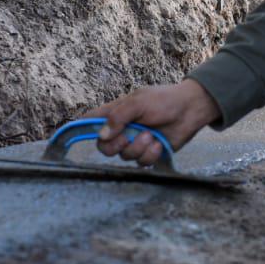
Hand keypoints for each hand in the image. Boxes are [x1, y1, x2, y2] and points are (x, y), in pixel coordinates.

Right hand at [87, 79, 221, 165]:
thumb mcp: (139, 102)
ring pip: (124, 157)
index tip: (74, 138)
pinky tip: (159, 143)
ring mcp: (135, 142)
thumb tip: (102, 136)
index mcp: (115, 113)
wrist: (190, 109)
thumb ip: (118, 117)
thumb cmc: (164, 100)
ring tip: (152, 135)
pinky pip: (141, 163)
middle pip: (104, 147)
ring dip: (139, 147)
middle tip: (128, 138)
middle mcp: (122, 129)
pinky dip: (151, 154)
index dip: (80, 130)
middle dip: (116, 146)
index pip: (90, 121)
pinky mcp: (149, 153)